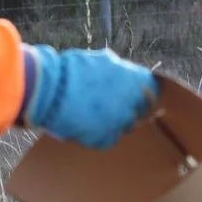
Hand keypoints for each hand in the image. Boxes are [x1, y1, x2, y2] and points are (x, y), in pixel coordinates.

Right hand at [23, 46, 158, 148]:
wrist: (50, 89)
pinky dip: (97, 135)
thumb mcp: (101, 61)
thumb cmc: (71, 70)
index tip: (136, 94)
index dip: (143, 93)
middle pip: (139, 111)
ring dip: (112, 123)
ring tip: (91, 114)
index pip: (152, 90)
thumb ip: (118, 69)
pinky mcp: (104, 139)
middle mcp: (132, 102)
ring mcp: (119, 122)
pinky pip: (107, 139)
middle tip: (108, 106)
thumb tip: (122, 71)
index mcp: (134, 80)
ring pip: (123, 127)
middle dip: (126, 109)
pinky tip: (83, 125)